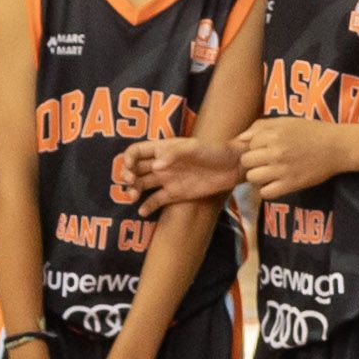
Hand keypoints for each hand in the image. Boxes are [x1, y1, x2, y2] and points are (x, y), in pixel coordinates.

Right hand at [124, 135, 241, 208]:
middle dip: (127, 175)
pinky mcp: (175, 194)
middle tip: (130, 182)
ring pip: (142, 185)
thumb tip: (156, 166)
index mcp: (162, 148)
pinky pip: (156, 200)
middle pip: (135, 169)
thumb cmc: (213, 151)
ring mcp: (167, 180)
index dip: (128, 158)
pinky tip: (141, 211)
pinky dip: (146, 206)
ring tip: (133, 196)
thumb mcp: (194, 147)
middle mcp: (161, 164)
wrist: (231, 168)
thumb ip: (174, 154)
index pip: (137, 151)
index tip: (129, 167)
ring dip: (133, 190)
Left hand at [231, 113, 331, 195]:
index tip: (266, 147)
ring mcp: (282, 169)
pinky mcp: (291, 184)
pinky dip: (266, 190)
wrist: (337, 147)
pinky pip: (265, 192)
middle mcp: (276, 152)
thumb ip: (261, 126)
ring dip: (257, 176)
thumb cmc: (312, 132)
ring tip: (268, 173)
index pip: (248, 144)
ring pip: (252, 177)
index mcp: (274, 134)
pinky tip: (274, 184)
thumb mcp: (287, 122)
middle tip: (264, 161)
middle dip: (252, 161)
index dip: (255, 146)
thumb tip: (240, 138)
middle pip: (246, 161)